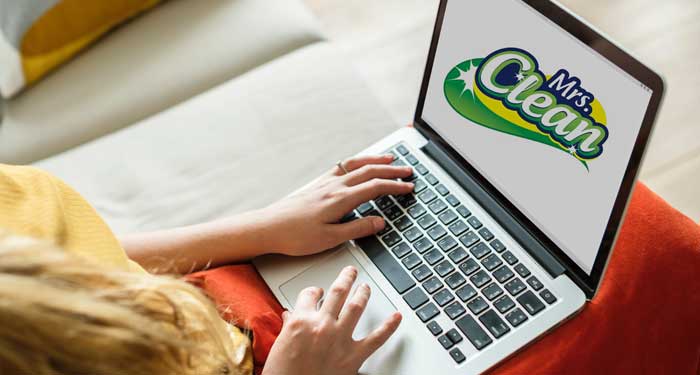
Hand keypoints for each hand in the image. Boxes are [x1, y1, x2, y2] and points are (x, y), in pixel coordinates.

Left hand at [259, 154, 412, 255]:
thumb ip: (357, 229)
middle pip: (369, 172)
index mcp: (341, 200)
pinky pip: (342, 167)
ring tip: (389, 159)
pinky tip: (357, 165)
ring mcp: (324, 183)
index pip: (375, 188)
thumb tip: (380, 222)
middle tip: (408, 171)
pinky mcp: (316, 185)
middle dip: (391, 171)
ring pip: (355, 165)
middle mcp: (334, 187)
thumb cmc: (295, 236)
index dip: (395, 187)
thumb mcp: (330, 239)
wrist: (268, 227)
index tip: (409, 187)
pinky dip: (356, 163)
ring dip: (375, 161)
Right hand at [263, 266, 401, 374]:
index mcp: (301, 321)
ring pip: (356, 306)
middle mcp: (322, 325)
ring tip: (366, 287)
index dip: (315, 290)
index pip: (310, 294)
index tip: (318, 291)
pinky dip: (389, 326)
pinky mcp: (353, 357)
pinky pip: (376, 338)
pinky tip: (396, 317)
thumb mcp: (279, 345)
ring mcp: (340, 339)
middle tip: (351, 272)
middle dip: (346, 278)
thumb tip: (291, 317)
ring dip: (363, 293)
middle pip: (338, 292)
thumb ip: (289, 327)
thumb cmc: (283, 373)